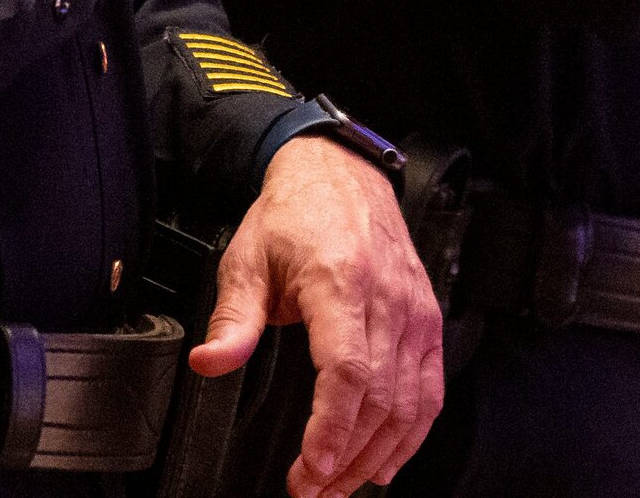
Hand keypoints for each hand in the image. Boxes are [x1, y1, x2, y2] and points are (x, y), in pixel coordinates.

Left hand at [188, 136, 444, 497]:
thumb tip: (209, 362)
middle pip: (379, 400)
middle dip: (346, 459)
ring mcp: (415, 311)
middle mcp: (387, 298)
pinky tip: (387, 462)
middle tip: (312, 491)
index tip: (310, 470)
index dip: (331, 431)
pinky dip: (413, 434)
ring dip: (377, 456)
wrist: (341, 174)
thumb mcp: (247, 259)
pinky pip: (431, 389)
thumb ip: (233, 319)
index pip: (348, 372)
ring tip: (342, 487)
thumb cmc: (294, 215)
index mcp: (340, 282)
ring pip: (410, 404)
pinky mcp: (428, 319)